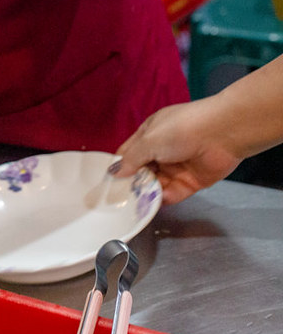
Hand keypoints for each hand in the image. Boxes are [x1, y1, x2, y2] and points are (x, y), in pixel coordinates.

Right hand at [113, 97, 243, 203]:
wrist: (223, 133)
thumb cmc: (181, 129)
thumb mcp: (149, 140)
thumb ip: (132, 159)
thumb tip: (115, 172)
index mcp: (149, 135)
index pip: (129, 154)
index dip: (119, 167)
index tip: (109, 182)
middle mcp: (162, 151)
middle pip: (142, 172)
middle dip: (133, 183)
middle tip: (121, 198)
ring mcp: (177, 167)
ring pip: (157, 184)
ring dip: (148, 193)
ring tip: (136, 204)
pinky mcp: (191, 181)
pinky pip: (174, 193)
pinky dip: (164, 199)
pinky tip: (155, 203)